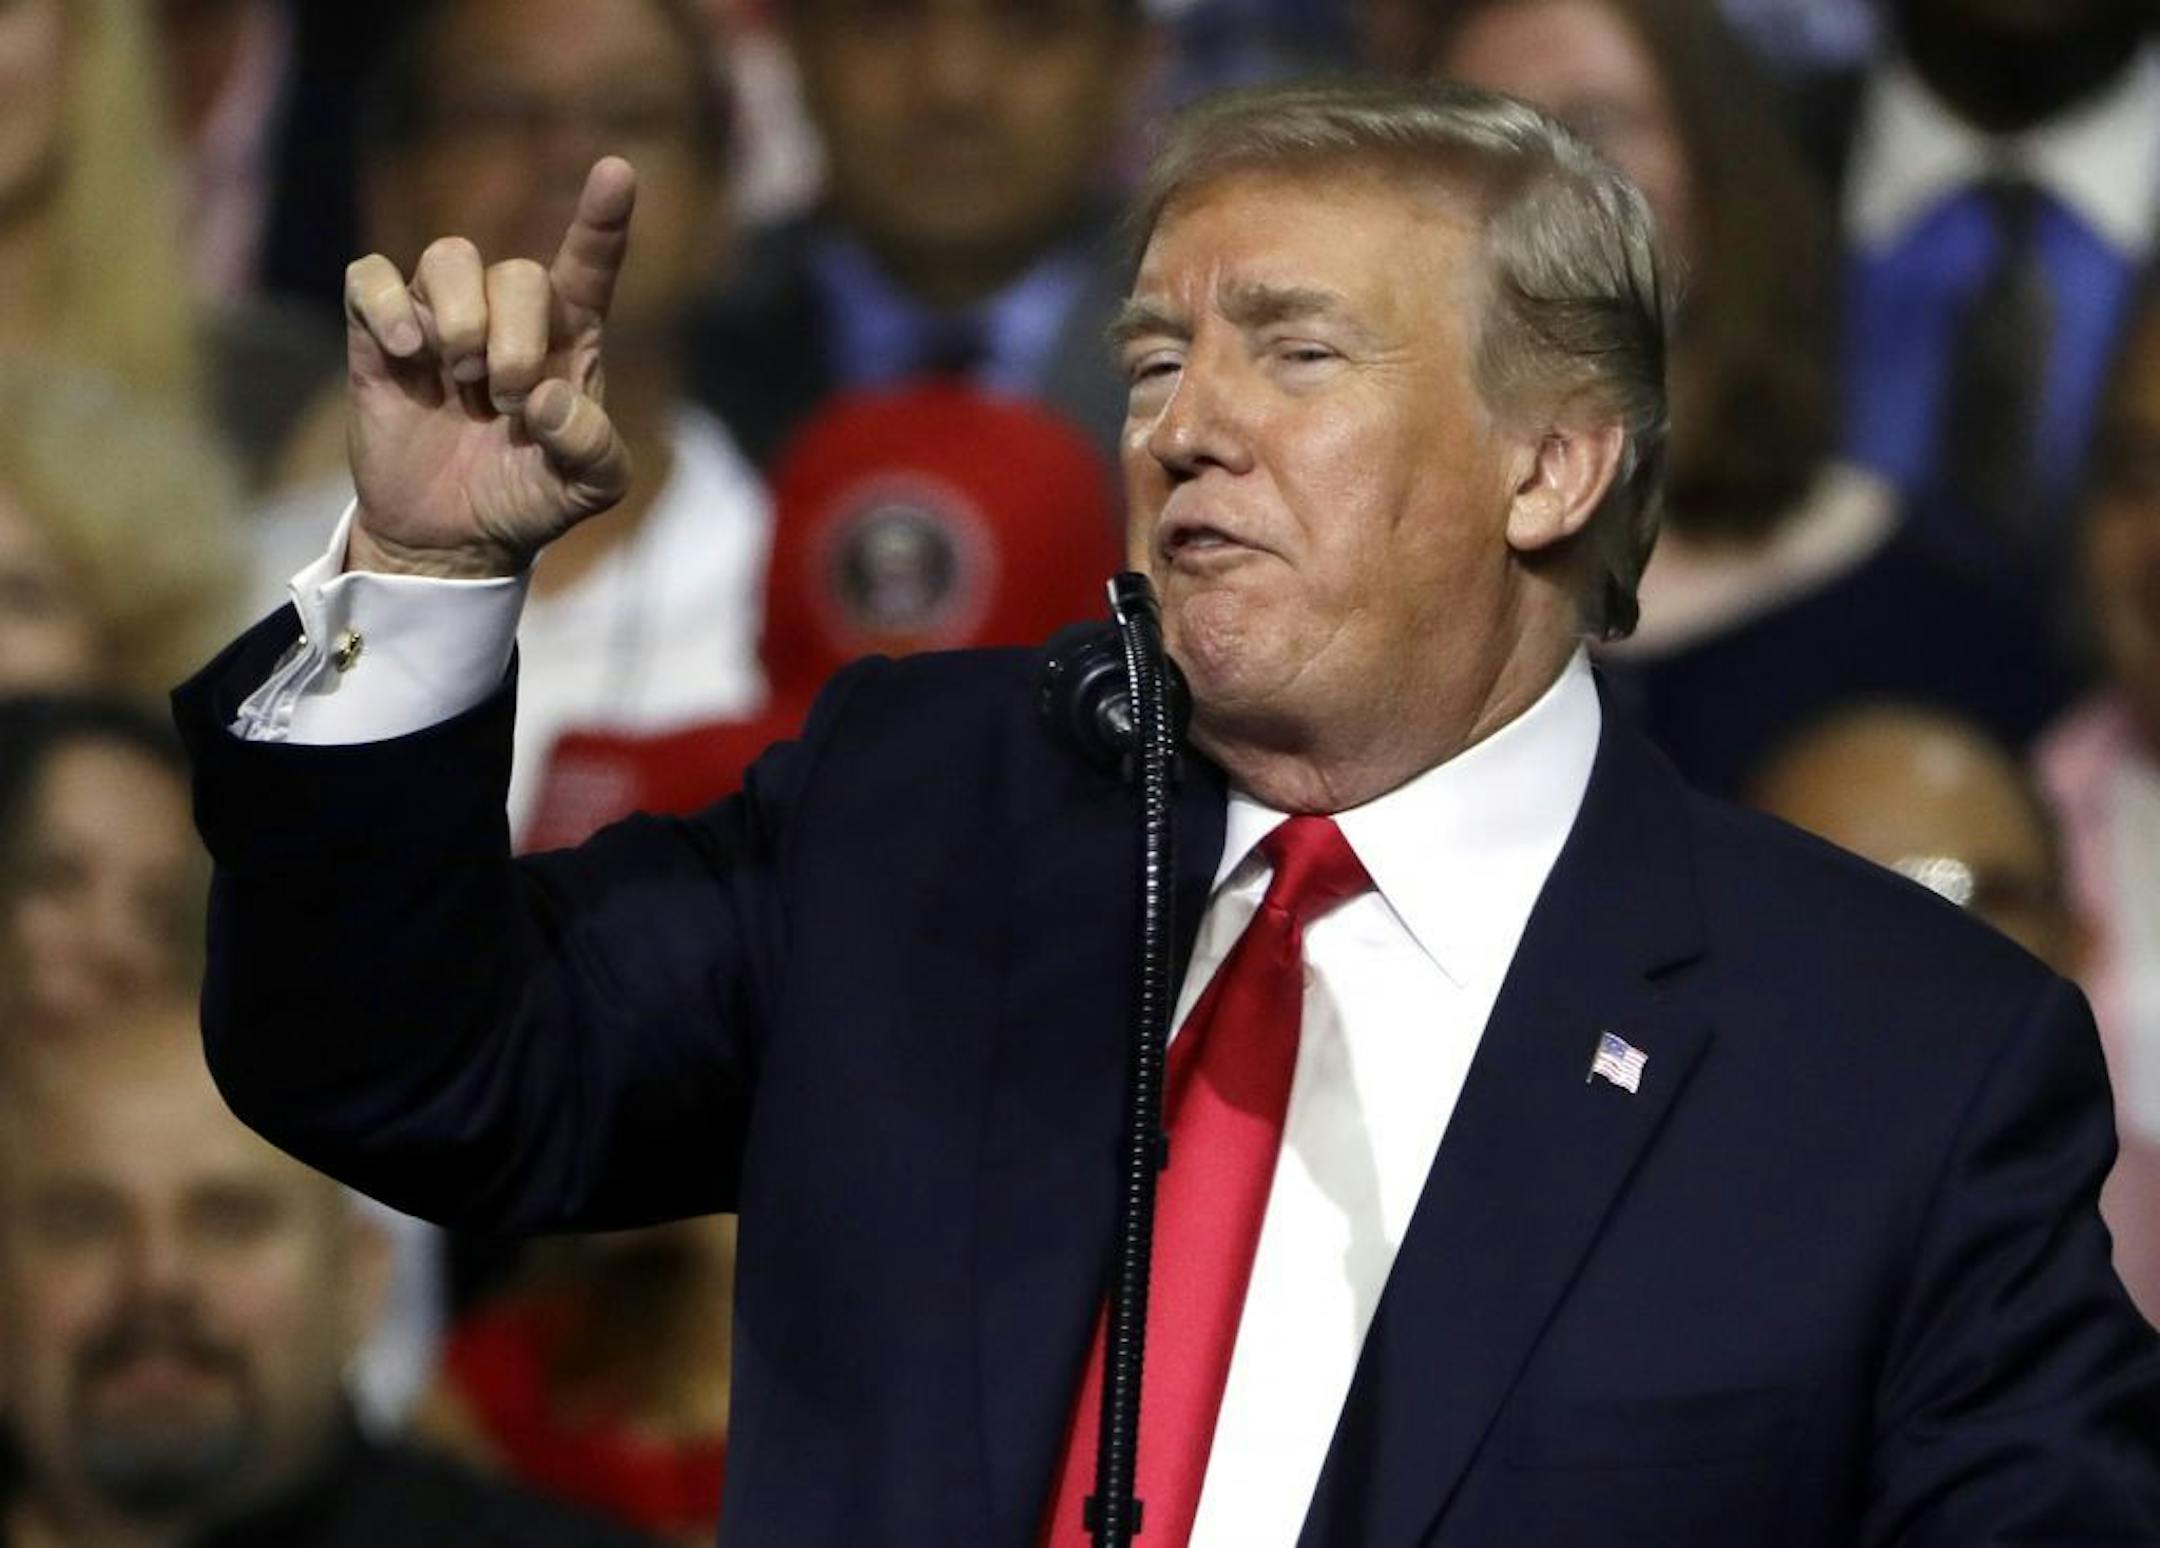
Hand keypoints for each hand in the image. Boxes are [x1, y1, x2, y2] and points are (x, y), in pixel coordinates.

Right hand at [340, 158, 637, 577]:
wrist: (455, 538)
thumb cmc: (529, 497)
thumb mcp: (587, 488)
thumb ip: (593, 449)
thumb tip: (549, 401)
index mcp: (567, 339)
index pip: (589, 264)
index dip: (602, 220)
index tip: (617, 173)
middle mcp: (506, 315)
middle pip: (515, 271)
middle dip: (514, 337)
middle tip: (507, 399)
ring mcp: (440, 320)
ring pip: (449, 258)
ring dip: (460, 318)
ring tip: (462, 378)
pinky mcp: (378, 337)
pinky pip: (371, 277)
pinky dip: (385, 303)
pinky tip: (404, 351)